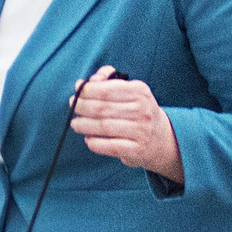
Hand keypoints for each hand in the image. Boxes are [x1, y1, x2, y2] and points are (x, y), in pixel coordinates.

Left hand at [69, 65, 182, 185]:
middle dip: (82, 107)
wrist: (159, 138)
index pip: (106, 90)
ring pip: (103, 127)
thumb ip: (107, 81)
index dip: (87, 91)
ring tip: (75, 124)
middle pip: (102, 108)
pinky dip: (94, 142)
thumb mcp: (130, 91)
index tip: (77, 92)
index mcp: (140, 91)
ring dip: (83, 125)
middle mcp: (142, 110)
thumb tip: (83, 83)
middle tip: (72, 107)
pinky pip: (109, 146)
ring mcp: (140, 131)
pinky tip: (88, 139)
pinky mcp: (136, 150)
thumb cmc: (137, 111)